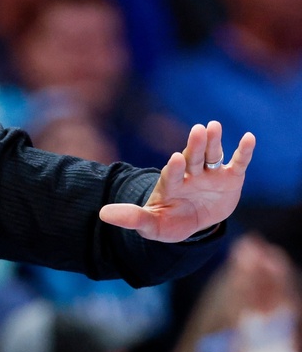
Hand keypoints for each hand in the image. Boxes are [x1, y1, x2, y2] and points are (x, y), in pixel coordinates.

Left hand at [98, 120, 255, 241]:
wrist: (189, 221)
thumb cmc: (168, 222)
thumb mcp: (150, 224)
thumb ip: (131, 217)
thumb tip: (102, 214)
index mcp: (170, 185)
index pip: (172, 175)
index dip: (174, 168)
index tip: (175, 159)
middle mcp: (190, 175)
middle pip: (192, 158)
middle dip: (194, 146)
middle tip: (198, 129)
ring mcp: (209, 175)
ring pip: (211, 156)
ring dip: (213, 142)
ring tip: (214, 126)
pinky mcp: (228, 178)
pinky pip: (236, 163)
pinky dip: (243, 152)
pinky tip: (249, 138)